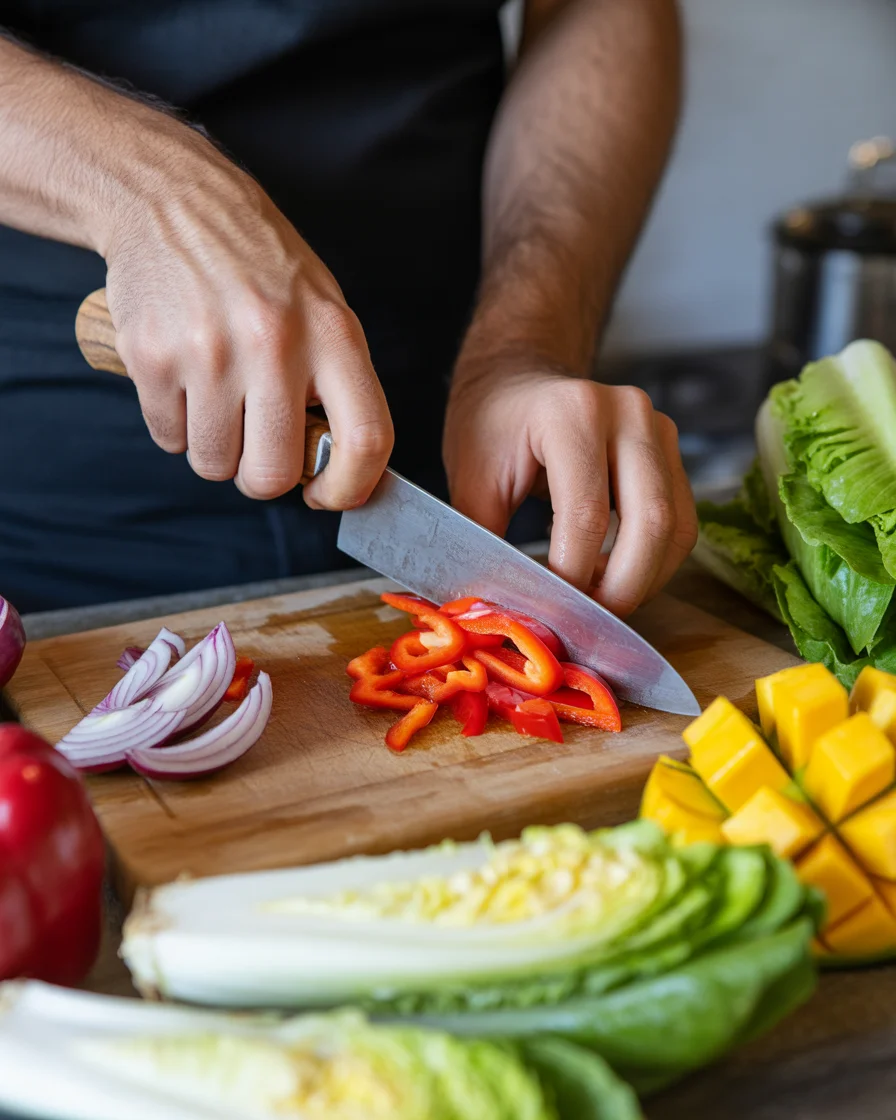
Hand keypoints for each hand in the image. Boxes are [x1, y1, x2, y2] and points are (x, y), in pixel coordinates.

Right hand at [101, 122, 391, 506]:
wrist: (171, 198)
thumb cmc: (258, 263)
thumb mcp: (322, 306)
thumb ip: (335, 381)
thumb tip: (338, 466)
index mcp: (332, 333)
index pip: (365, 439)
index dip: (350, 488)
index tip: (329, 495)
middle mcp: (274, 344)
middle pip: (273, 473)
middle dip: (262, 477)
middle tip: (256, 447)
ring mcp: (209, 352)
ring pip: (214, 463)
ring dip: (215, 449)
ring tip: (217, 399)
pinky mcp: (153, 357)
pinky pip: (169, 438)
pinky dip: (176, 424)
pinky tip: (184, 378)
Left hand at [443, 364, 697, 617]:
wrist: (515, 379)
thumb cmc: (489, 425)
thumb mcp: (472, 481)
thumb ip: (488, 543)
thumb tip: (506, 611)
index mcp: (572, 412)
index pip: (587, 513)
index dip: (573, 574)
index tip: (550, 610)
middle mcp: (628, 413)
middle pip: (650, 522)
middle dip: (621, 588)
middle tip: (586, 622)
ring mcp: (659, 429)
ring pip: (676, 528)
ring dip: (643, 580)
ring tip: (597, 602)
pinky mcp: (672, 452)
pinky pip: (680, 522)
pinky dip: (654, 562)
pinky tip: (612, 575)